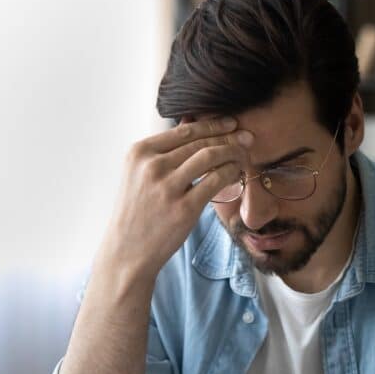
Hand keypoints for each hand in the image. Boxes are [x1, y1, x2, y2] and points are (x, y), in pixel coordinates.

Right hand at [99, 117, 250, 276]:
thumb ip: (163, 153)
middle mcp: (152, 166)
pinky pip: (216, 181)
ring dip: (232, 153)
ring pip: (210, 157)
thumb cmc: (137, 212)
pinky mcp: (184, 208)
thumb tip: (193, 126)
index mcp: (140, 153)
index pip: (184, 131)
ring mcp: (168, 187)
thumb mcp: (139, 175)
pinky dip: (231, 173)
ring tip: (244, 155)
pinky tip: (236, 173)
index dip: (212, 125)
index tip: (231, 123)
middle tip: (247, 137)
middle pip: (200, 142)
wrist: (127, 251)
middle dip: (228, 137)